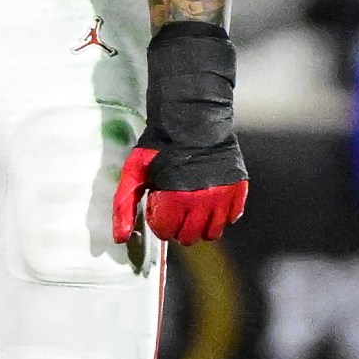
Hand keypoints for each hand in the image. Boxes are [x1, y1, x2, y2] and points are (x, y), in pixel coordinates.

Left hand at [112, 20, 249, 246]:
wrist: (193, 120)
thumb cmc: (160, 146)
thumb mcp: (134, 172)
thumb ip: (124, 205)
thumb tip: (119, 239)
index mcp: (176, 199)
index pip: (167, 232)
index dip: (158, 221)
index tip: (157, 206)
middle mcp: (203, 203)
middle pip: (190, 237)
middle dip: (177, 227)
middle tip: (173, 208)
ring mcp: (224, 198)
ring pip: (213, 233)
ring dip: (199, 226)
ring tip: (190, 207)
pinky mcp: (239, 191)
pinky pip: (231, 219)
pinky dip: (219, 216)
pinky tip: (207, 201)